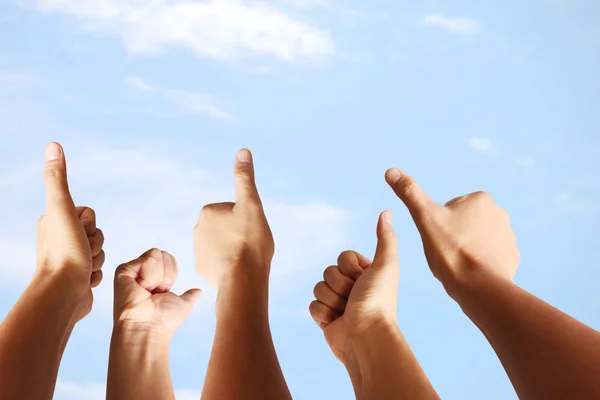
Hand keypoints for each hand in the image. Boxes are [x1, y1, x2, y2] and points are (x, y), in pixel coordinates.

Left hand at [36, 142, 104, 321]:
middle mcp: (58, 238)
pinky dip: (97, 274)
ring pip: (101, 250)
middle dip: (96, 243)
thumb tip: (53, 144)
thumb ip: (57, 178)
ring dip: (98, 259)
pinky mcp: (78, 276)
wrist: (64, 295)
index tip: (77, 234)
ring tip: (84, 268)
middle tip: (82, 252)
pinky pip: (100, 268)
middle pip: (97, 231)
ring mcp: (69, 258)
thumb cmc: (64, 253)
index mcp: (54, 221)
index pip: (90, 213)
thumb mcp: (62, 210)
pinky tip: (85, 279)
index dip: (90, 223)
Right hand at [113, 249, 201, 336]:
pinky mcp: (123, 271)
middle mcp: (142, 274)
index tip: (163, 292)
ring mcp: (132, 271)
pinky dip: (149, 276)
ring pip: (155, 254)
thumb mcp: (183, 305)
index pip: (169, 259)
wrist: (148, 328)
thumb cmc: (163, 320)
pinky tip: (141, 289)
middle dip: (166, 274)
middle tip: (155, 292)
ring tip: (148, 292)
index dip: (171, 275)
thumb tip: (198, 291)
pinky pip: (147, 260)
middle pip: (162, 253)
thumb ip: (190, 296)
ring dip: (158, 277)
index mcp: (155, 280)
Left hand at [193, 149, 273, 289]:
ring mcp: (198, 250)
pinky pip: (217, 261)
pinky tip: (237, 268)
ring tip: (244, 256)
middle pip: (225, 226)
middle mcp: (197, 229)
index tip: (250, 228)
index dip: (244, 218)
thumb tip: (243, 151)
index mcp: (208, 211)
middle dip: (236, 232)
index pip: (231, 209)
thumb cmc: (250, 241)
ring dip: (232, 248)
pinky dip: (227, 264)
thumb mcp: (252, 205)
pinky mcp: (202, 269)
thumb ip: (245, 178)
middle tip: (249, 242)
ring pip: (221, 244)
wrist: (243, 279)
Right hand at [310, 211, 399, 362]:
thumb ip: (386, 238)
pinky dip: (323, 314)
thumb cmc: (378, 300)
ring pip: (318, 287)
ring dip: (331, 300)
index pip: (342, 258)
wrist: (366, 337)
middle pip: (328, 271)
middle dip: (339, 285)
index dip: (349, 268)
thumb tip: (387, 212)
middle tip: (354, 298)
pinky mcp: (326, 318)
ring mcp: (338, 302)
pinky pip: (312, 305)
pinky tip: (337, 322)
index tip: (363, 280)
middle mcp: (352, 287)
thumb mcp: (385, 264)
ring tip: (347, 312)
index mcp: (365, 274)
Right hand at [385, 168, 519, 295]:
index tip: (441, 239)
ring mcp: (508, 236)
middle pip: (462, 224)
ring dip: (465, 249)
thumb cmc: (450, 251)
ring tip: (459, 264)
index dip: (438, 225)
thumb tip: (391, 171)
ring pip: (474, 240)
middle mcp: (499, 213)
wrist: (479, 287)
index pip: (448, 209)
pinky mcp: (511, 256)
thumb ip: (409, 192)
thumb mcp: (425, 218)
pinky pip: (488, 256)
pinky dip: (478, 263)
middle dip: (453, 236)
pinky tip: (472, 274)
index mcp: (480, 199)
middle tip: (447, 252)